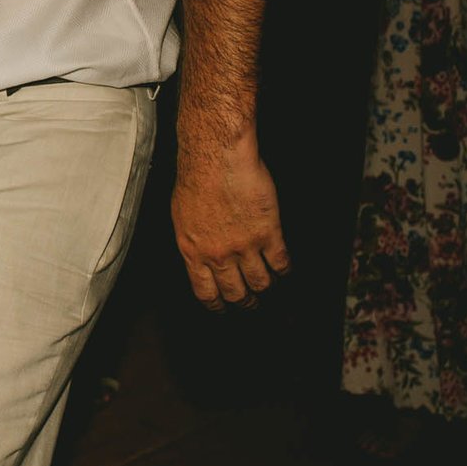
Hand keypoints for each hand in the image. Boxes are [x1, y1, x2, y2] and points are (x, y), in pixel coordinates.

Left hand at [171, 140, 289, 310]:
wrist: (217, 157)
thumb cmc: (196, 178)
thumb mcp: (181, 216)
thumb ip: (193, 240)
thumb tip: (199, 255)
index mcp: (192, 251)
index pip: (206, 292)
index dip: (217, 305)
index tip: (223, 308)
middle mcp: (218, 255)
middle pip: (235, 293)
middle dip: (245, 302)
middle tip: (251, 303)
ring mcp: (244, 246)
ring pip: (261, 283)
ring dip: (266, 287)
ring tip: (270, 286)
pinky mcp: (268, 233)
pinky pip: (281, 262)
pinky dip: (285, 269)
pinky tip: (285, 268)